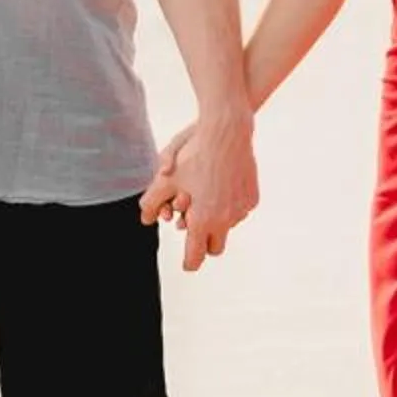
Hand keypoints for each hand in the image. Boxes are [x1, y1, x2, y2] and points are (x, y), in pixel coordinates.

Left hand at [144, 112, 257, 272]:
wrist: (227, 132)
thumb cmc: (194, 155)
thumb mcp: (166, 179)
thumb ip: (152, 203)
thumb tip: (145, 220)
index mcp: (202, 220)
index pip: (195, 256)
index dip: (189, 262)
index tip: (186, 263)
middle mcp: (225, 220)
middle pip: (214, 247)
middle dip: (203, 242)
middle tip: (193, 228)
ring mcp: (241, 210)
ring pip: (228, 227)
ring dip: (218, 221)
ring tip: (205, 201)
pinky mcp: (251, 197)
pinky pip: (240, 211)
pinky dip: (230, 206)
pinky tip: (221, 187)